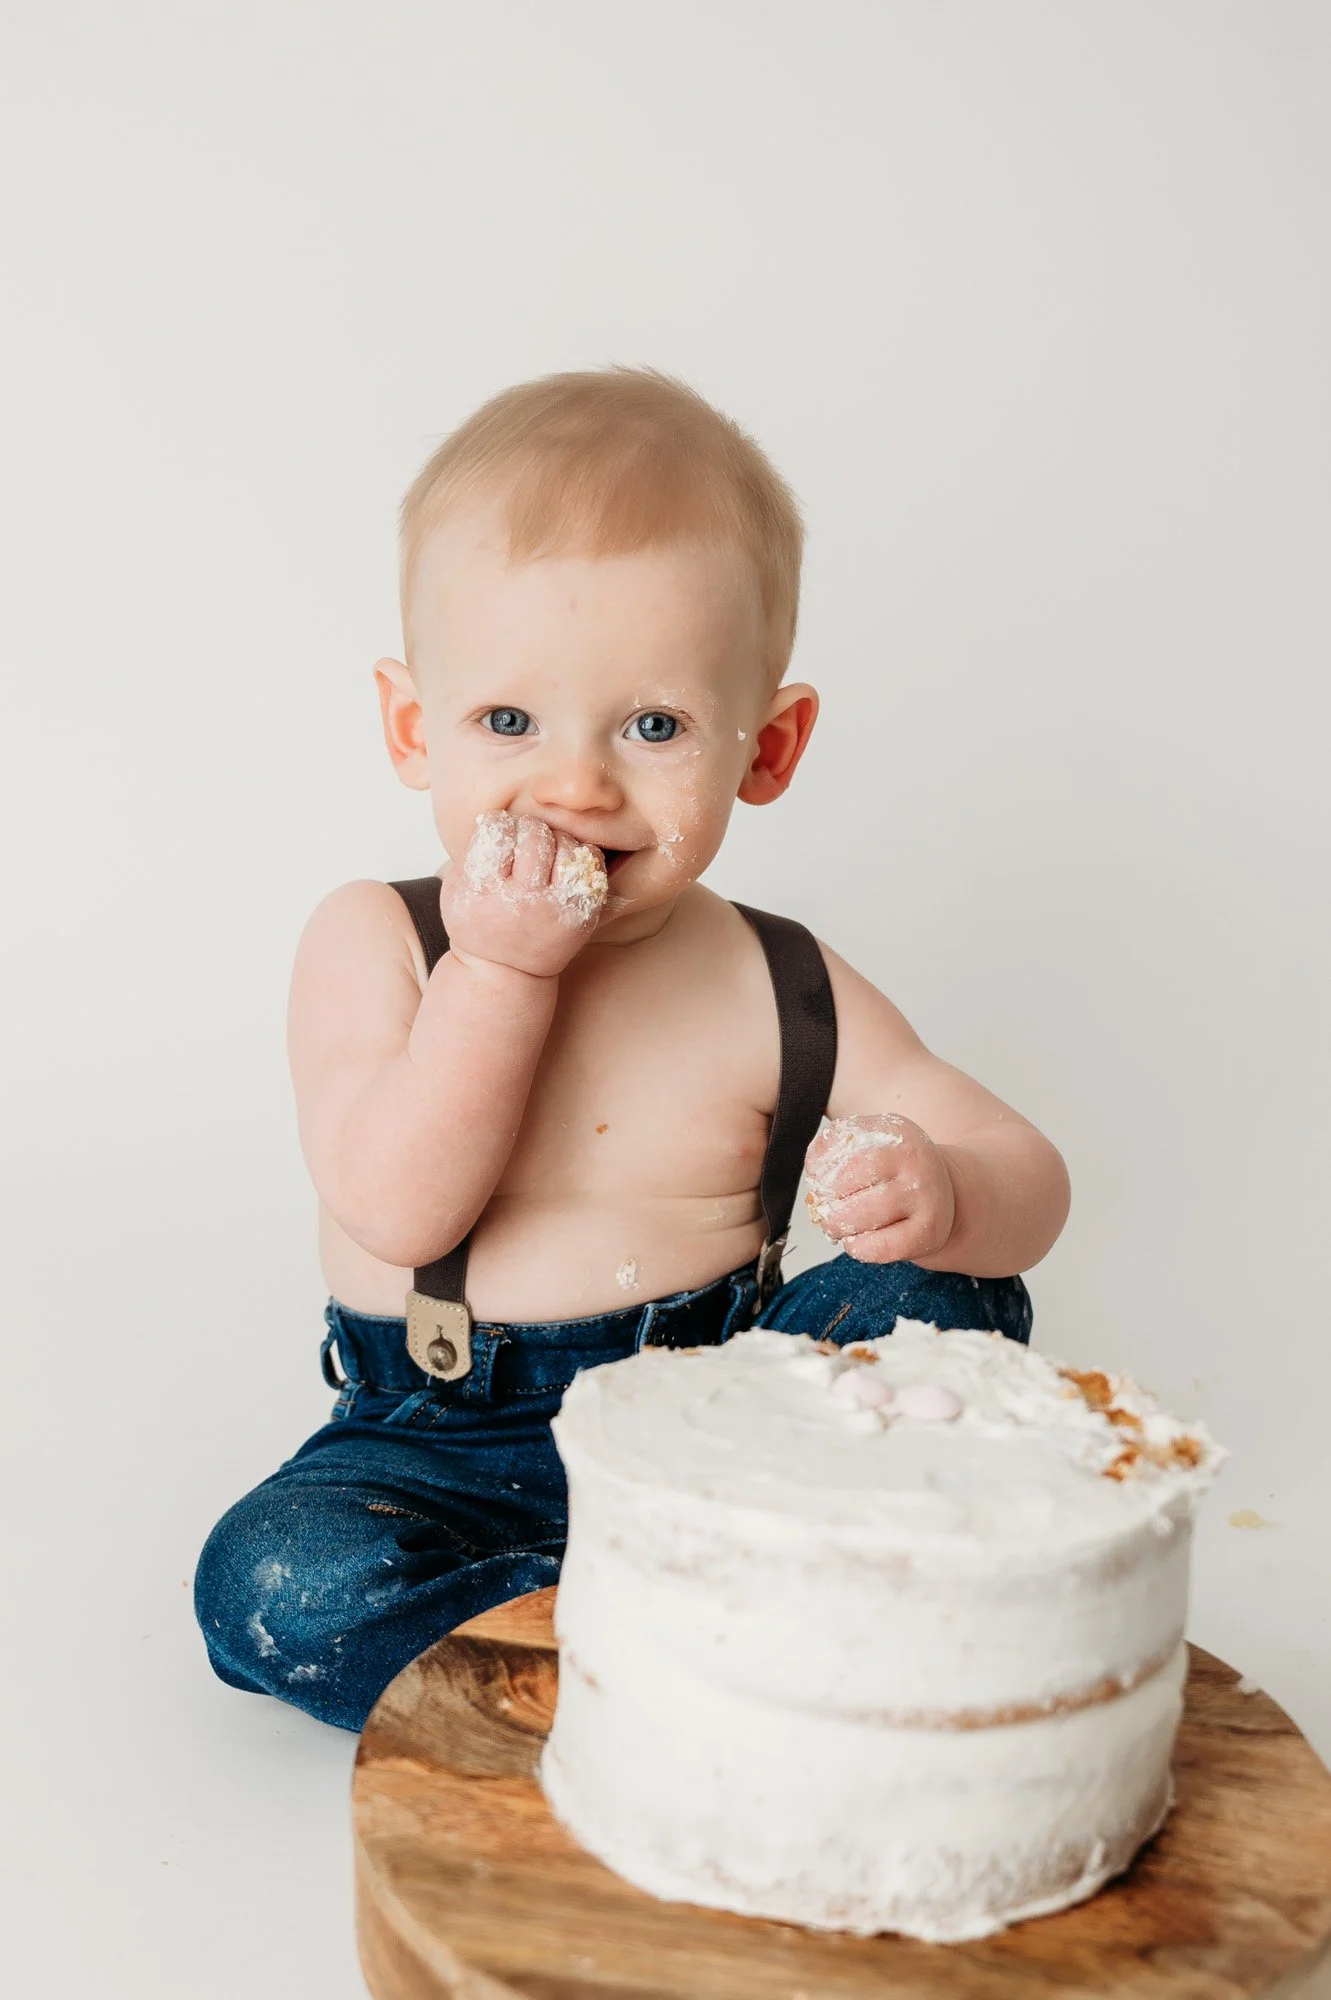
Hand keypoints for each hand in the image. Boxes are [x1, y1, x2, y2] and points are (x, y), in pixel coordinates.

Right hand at [439, 810, 609, 977]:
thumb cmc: (477, 922)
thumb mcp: (455, 889)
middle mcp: (522, 901)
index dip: (498, 825)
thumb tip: (495, 814)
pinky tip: (564, 864)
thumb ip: (470, 852)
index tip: (498, 836)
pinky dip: (580, 855)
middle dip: (527, 829)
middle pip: (534, 834)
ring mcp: (556, 909)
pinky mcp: (583, 915)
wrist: (505, 971)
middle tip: (522, 841)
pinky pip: (591, 865)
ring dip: (555, 839)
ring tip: (544, 853)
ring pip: (566, 844)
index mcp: (484, 891)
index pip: (497, 830)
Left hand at [803, 1112, 955, 1264]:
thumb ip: (835, 1146)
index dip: (820, 1166)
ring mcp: (926, 1196)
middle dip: (825, 1200)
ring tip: (837, 1225)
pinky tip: (858, 1240)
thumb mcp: (871, 1144)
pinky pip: (881, 1246)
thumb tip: (814, 1168)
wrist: (945, 1194)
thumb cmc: (894, 1171)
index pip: (843, 1143)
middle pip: (846, 1181)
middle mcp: (915, 1161)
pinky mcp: (929, 1231)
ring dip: (837, 1226)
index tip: (818, 1179)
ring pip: (861, 1215)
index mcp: (897, 1132)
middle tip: (825, 1209)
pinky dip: (859, 1247)